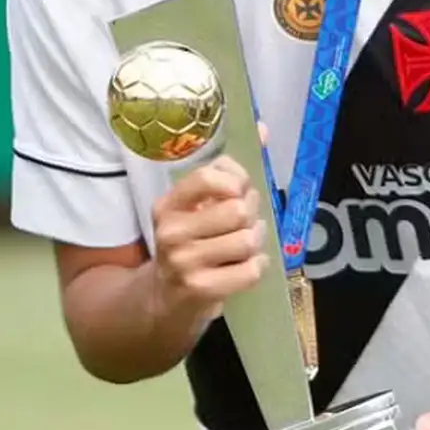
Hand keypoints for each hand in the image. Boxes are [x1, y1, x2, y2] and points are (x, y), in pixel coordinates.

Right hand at [149, 156, 264, 329]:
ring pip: (248, 240)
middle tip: (246, 221)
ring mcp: (184, 262)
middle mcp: (172, 231)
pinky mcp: (201, 289)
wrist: (164, 300)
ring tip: (246, 244)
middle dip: (252, 215)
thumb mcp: (196, 207)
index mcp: (169, 205)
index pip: (209, 177)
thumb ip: (227, 170)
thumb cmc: (190, 244)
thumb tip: (264, 129)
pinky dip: (258, 265)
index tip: (239, 191)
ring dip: (257, 241)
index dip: (237, 182)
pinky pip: (251, 270)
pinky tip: (247, 265)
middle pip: (237, 210)